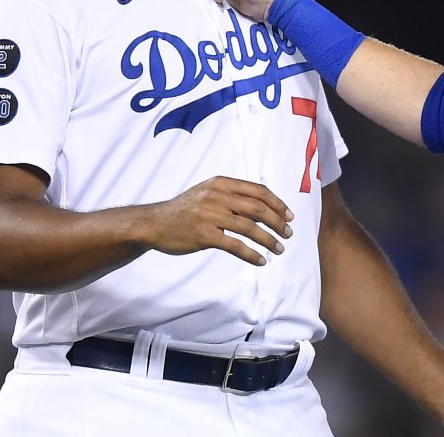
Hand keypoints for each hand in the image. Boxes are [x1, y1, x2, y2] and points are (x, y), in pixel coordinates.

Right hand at [141, 176, 293, 265]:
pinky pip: (235, 245)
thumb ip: (231, 194)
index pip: (258, 191)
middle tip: (288, 234)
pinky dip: (251, 254)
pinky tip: (260, 260)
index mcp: (221, 184)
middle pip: (258, 208)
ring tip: (279, 249)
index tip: (289, 216)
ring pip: (250, 227)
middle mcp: (218, 196)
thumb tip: (262, 204)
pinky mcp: (204, 235)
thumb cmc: (185, 209)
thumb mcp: (207, 192)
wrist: (155, 223)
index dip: (278, 203)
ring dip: (268, 239)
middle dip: (278, 222)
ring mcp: (210, 215)